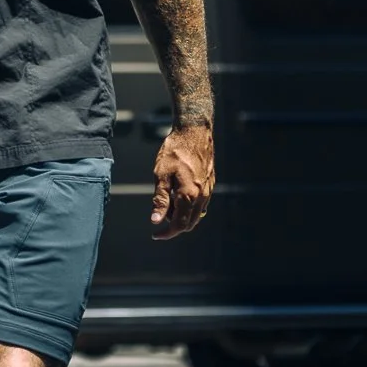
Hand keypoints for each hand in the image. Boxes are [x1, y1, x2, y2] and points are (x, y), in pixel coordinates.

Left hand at [149, 123, 214, 240]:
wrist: (194, 132)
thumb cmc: (174, 151)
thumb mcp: (161, 175)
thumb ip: (160, 200)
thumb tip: (156, 220)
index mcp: (188, 195)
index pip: (179, 225)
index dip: (167, 233)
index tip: (155, 234)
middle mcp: (201, 196)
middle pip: (190, 223)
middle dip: (174, 226)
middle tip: (159, 220)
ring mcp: (208, 190)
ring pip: (196, 214)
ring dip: (183, 217)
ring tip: (168, 207)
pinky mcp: (210, 183)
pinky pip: (201, 204)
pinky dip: (190, 207)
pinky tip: (179, 197)